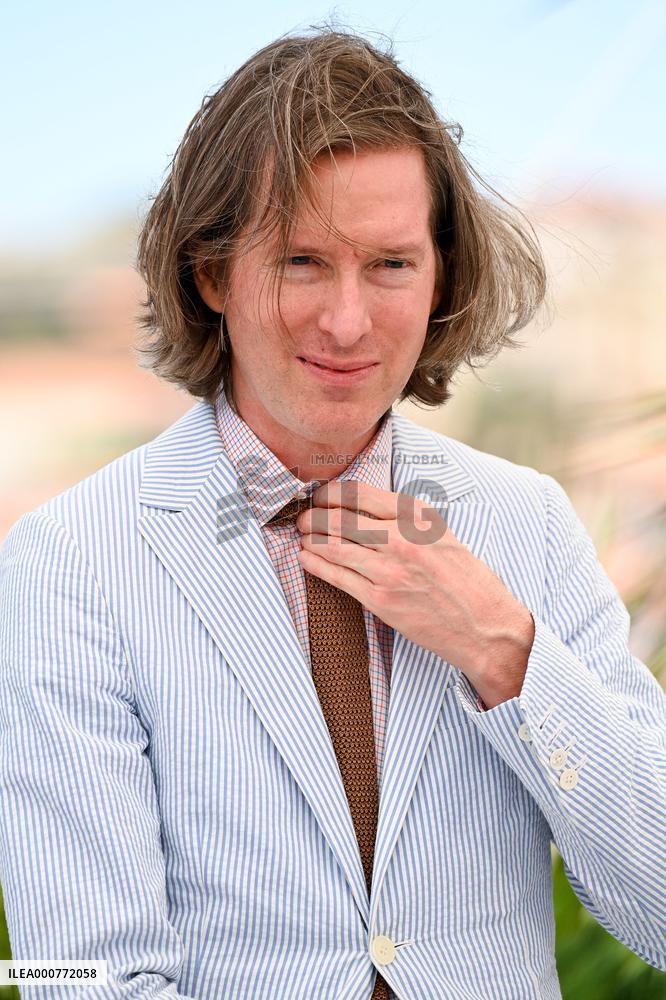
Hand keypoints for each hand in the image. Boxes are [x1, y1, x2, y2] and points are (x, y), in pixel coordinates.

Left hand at [295, 480, 534, 707]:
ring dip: (309, 538)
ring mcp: (389, 570)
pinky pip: (336, 576)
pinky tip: (306, 558)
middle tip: (304, 517)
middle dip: (313, 515)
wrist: (484, 624)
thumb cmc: (465, 579)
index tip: (319, 495)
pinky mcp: (381, 600)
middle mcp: (402, 538)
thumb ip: (405, 519)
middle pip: (340, 518)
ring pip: (333, 546)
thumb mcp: (440, 533)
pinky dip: (315, 564)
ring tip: (302, 536)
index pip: (359, 493)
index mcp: (417, 516)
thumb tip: (363, 507)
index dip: (330, 493)